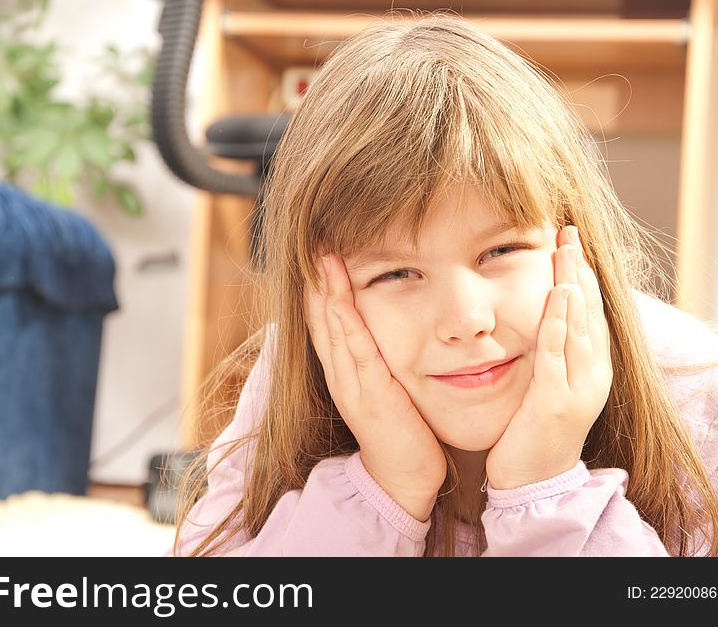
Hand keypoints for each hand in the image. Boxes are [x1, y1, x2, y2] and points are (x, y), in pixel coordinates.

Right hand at [304, 253, 446, 520]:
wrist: (403, 476)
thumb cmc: (401, 429)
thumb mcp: (383, 385)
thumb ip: (376, 357)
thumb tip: (377, 327)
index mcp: (343, 370)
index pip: (325, 320)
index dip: (319, 286)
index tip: (319, 252)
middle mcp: (339, 374)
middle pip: (320, 319)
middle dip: (316, 280)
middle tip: (314, 241)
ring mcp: (351, 385)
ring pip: (333, 330)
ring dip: (327, 292)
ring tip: (323, 256)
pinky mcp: (371, 396)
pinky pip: (356, 354)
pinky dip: (347, 324)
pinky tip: (340, 300)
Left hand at [486, 225, 612, 489]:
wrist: (533, 483)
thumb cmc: (532, 432)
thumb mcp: (546, 385)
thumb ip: (547, 353)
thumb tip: (539, 317)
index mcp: (590, 370)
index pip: (589, 313)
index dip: (582, 277)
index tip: (569, 243)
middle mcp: (592, 375)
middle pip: (588, 312)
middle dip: (579, 270)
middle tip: (568, 232)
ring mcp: (577, 389)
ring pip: (578, 327)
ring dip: (572, 286)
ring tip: (565, 251)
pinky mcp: (554, 402)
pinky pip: (556, 355)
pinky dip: (557, 323)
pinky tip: (556, 296)